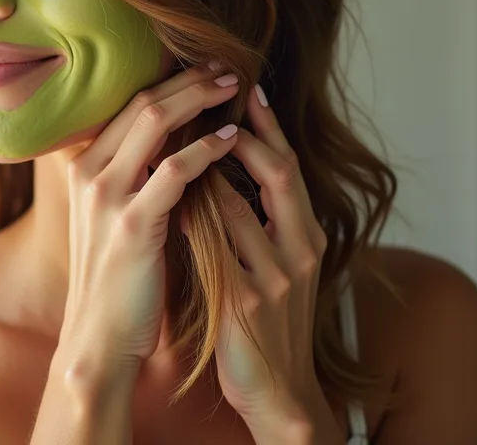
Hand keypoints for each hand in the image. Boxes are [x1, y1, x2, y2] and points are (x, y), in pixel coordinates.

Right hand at [59, 64, 241, 376]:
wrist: (99, 338)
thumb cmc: (118, 280)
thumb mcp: (114, 217)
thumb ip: (133, 177)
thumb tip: (171, 141)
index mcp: (82, 166)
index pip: (128, 103)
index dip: (171, 80)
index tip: (207, 68)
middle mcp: (87, 171)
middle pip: (141, 100)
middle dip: (189, 79)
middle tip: (229, 67)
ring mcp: (105, 195)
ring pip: (155, 121)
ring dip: (200, 99)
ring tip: (236, 90)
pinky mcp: (131, 222)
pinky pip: (174, 169)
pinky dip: (206, 148)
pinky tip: (231, 139)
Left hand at [213, 84, 343, 442]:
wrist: (275, 391)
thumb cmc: (263, 321)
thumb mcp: (270, 264)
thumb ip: (254, 220)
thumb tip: (219, 171)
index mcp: (306, 237)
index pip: (289, 167)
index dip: (269, 125)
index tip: (246, 85)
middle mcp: (299, 251)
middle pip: (280, 174)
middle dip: (249, 130)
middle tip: (219, 92)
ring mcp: (273, 278)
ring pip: (240, 207)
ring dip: (208, 170)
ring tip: (181, 135)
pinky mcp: (244, 305)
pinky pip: (215, 250)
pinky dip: (193, 220)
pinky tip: (170, 200)